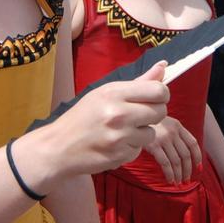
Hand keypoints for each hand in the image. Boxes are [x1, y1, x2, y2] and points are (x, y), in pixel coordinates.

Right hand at [43, 63, 169, 178]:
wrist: (59, 146)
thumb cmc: (84, 116)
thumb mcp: (106, 92)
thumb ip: (139, 82)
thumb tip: (164, 65)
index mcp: (114, 93)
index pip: (158, 90)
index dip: (162, 95)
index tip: (154, 98)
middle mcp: (118, 114)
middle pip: (161, 111)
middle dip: (154, 113)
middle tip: (138, 115)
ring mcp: (119, 137)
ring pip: (152, 133)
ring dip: (142, 133)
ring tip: (123, 131)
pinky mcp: (119, 156)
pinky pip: (140, 149)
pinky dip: (131, 147)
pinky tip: (115, 144)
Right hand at [145, 116, 201, 183]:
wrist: (132, 120)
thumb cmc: (150, 125)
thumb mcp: (166, 123)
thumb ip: (176, 133)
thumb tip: (186, 154)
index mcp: (177, 126)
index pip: (193, 143)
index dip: (198, 156)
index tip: (198, 168)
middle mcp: (172, 132)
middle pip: (185, 155)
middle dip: (187, 170)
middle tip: (187, 180)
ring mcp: (163, 139)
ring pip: (176, 161)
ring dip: (178, 175)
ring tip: (178, 183)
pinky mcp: (154, 146)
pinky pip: (165, 163)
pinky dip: (169, 174)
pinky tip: (169, 180)